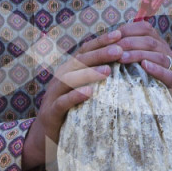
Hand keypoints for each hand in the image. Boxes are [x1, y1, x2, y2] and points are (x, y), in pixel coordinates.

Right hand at [23, 30, 122, 169]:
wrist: (46, 135)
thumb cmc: (73, 108)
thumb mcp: (85, 88)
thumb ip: (99, 76)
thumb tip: (125, 62)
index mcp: (70, 68)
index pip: (86, 50)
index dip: (101, 41)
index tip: (119, 34)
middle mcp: (61, 77)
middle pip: (80, 60)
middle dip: (100, 53)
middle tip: (119, 50)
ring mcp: (54, 93)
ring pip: (71, 78)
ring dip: (89, 73)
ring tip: (108, 70)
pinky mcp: (52, 112)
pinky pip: (63, 102)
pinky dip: (75, 96)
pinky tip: (89, 93)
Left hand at [111, 20, 171, 130]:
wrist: (169, 113)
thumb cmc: (150, 88)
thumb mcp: (140, 68)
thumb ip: (129, 56)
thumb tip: (106, 46)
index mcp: (160, 47)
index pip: (146, 29)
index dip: (129, 30)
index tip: (112, 35)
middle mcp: (169, 54)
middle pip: (151, 41)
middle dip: (130, 42)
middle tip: (113, 48)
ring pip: (159, 55)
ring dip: (138, 54)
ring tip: (122, 58)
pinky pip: (169, 74)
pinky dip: (156, 69)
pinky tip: (144, 66)